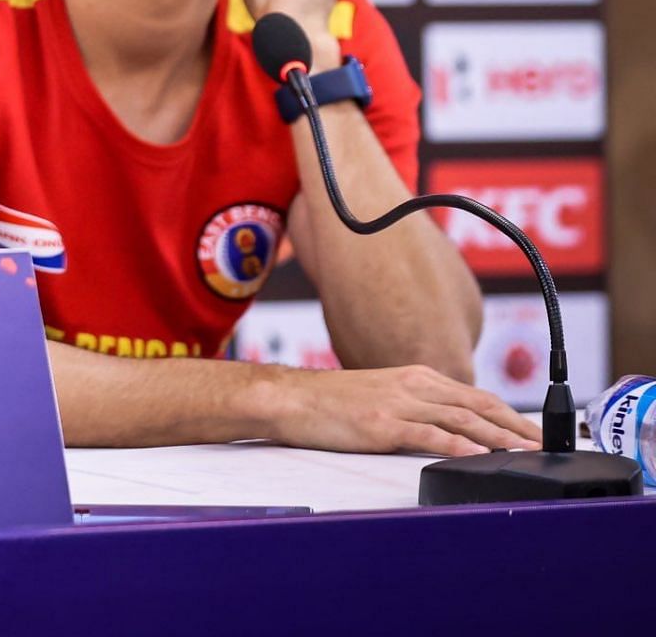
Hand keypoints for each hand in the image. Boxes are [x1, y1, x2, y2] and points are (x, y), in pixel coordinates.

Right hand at [267, 364, 541, 455]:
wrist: (289, 399)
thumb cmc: (330, 401)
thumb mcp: (380, 393)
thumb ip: (414, 405)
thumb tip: (447, 426)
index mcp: (414, 377)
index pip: (474, 395)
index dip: (509, 413)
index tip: (534, 430)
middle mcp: (412, 386)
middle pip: (477, 405)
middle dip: (515, 425)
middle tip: (544, 444)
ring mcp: (398, 404)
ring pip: (461, 420)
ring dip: (498, 437)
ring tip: (525, 452)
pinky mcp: (382, 425)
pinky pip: (429, 436)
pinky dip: (458, 446)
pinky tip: (478, 457)